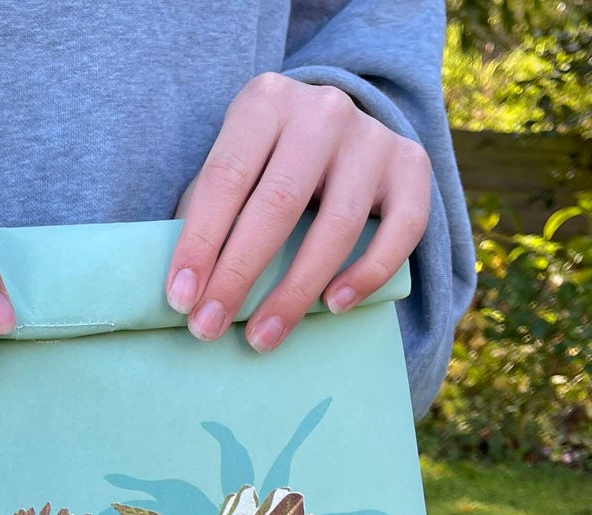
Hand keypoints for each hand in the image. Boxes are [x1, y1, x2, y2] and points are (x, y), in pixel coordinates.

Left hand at [166, 73, 431, 351]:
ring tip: (262, 336)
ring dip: (296, 292)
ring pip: (337, 226)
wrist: (337, 130)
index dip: (199, 243)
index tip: (180, 300)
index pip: (225, 177)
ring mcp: (372, 136)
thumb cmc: (266, 164)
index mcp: (265, 101)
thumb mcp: (231, 169)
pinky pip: (402, 229)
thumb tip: (185, 290)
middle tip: (209, 327)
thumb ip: (207, 213)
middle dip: (238, 275)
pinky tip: (334, 306)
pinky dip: (368, 274)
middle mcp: (323, 110)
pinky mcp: (411, 165)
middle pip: (278, 203)